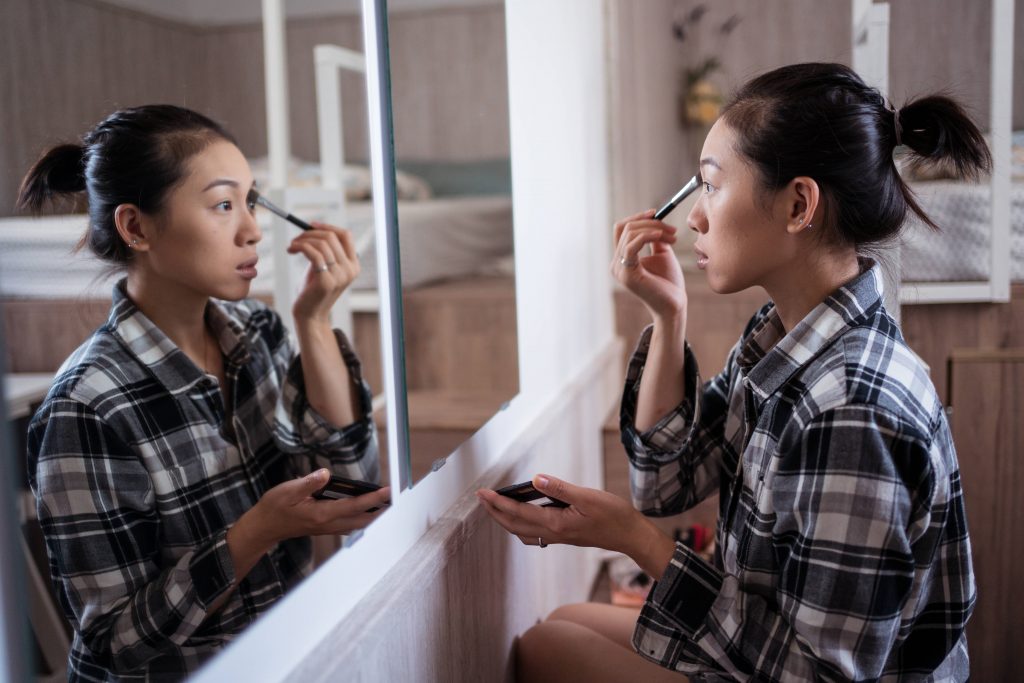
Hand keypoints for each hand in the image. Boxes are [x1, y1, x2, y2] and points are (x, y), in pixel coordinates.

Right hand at [245, 469, 389, 549]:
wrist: (264, 527)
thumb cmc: (274, 508)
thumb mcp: (287, 491)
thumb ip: (308, 482)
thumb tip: (326, 473)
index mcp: (321, 514)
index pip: (353, 505)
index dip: (372, 498)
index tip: (387, 491)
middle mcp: (328, 523)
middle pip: (362, 519)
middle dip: (380, 510)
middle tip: (396, 499)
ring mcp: (327, 528)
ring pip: (357, 524)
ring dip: (373, 516)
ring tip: (387, 503)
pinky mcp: (325, 527)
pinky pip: (349, 525)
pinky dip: (362, 518)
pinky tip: (367, 511)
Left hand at [286, 222, 360, 322]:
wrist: (309, 315)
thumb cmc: (313, 290)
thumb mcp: (324, 268)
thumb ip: (326, 251)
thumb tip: (316, 228)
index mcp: (353, 265)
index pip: (346, 235)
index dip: (328, 226)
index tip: (310, 225)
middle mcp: (350, 270)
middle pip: (332, 237)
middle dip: (310, 233)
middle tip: (296, 239)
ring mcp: (340, 276)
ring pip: (321, 243)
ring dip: (302, 240)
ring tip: (292, 246)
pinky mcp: (326, 281)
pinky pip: (313, 253)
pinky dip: (299, 247)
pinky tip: (291, 250)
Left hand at [476, 474, 675, 579]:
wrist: (630, 536)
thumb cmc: (613, 516)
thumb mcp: (588, 497)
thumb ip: (560, 489)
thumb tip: (536, 479)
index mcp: (556, 523)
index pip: (519, 513)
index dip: (498, 502)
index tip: (483, 493)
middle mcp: (553, 533)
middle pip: (515, 525)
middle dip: (495, 512)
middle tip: (481, 497)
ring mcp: (558, 536)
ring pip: (523, 531)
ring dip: (506, 519)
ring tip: (495, 506)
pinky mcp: (564, 535)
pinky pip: (534, 533)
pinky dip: (521, 525)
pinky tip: (522, 515)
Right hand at [610, 210, 686, 320]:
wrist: (674, 305)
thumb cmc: (668, 283)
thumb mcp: (662, 254)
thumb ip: (655, 239)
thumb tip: (655, 220)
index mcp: (621, 258)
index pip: (621, 229)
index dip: (638, 217)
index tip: (656, 212)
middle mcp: (616, 263)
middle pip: (626, 228)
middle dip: (651, 223)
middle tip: (672, 230)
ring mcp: (619, 269)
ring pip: (630, 233)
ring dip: (654, 229)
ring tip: (673, 237)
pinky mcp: (627, 274)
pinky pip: (632, 245)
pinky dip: (647, 236)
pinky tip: (662, 236)